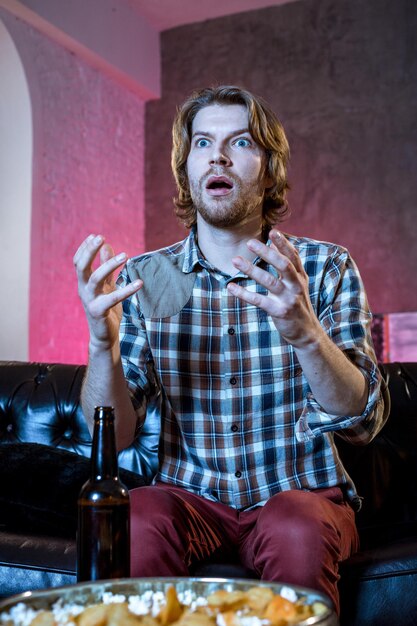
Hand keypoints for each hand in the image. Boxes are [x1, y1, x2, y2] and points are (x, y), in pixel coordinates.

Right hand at [73, 234, 141, 351]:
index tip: (95, 236)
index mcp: (84, 283)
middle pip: (81, 267)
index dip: (85, 248)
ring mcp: (90, 301)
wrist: (104, 336)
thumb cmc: (105, 309)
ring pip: (95, 279)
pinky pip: (114, 297)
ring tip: (125, 255)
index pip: (78, 261)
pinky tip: (139, 282)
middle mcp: (83, 290)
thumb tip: (108, 246)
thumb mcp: (106, 286)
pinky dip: (127, 289)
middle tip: (101, 237)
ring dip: (109, 265)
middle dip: (90, 251)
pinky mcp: (99, 311)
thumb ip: (107, 268)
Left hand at [227, 229, 321, 347]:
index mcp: (300, 277)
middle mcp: (296, 286)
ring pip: (269, 281)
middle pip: (283, 265)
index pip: (293, 256)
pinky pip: (259, 301)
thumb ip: (287, 266)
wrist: (307, 333)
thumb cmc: (298, 305)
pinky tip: (231, 287)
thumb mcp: (296, 284)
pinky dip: (244, 293)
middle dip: (266, 252)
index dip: (283, 243)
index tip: (272, 232)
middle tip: (249, 242)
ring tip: (235, 260)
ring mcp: (289, 299)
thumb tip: (273, 245)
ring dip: (251, 269)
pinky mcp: (280, 312)